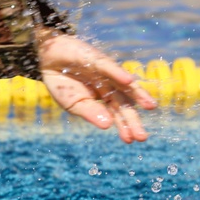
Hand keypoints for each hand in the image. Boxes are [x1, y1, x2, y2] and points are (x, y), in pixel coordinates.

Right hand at [37, 31, 156, 143]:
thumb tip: (107, 125)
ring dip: (138, 94)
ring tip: (150, 106)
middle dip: (133, 119)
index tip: (129, 140)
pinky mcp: (97, 59)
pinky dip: (118, 73)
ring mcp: (106, 73)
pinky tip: (127, 81)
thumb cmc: (62, 83)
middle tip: (142, 137)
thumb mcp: (73, 104)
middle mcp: (109, 86)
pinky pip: (109, 67)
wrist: (49, 60)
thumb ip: (90, 113)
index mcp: (103, 98)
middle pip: (124, 103)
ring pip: (124, 85)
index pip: (116, 114)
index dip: (123, 126)